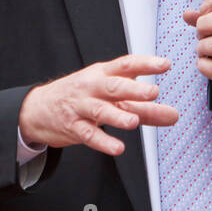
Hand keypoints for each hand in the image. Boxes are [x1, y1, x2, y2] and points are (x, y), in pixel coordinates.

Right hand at [18, 55, 177, 156]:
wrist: (38, 108)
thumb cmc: (81, 97)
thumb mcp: (110, 95)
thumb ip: (143, 107)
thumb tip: (173, 115)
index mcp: (103, 74)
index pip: (126, 65)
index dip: (146, 63)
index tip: (164, 65)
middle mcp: (92, 87)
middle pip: (114, 86)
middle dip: (134, 89)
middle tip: (153, 92)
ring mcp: (81, 107)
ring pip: (100, 110)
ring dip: (118, 116)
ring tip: (134, 122)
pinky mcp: (73, 127)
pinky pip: (88, 134)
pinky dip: (103, 142)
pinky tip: (117, 147)